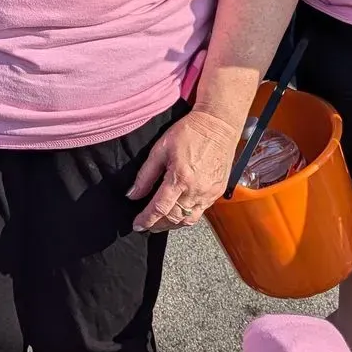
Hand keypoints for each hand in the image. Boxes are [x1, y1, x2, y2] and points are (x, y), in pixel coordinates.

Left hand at [129, 109, 241, 232]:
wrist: (218, 125)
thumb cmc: (189, 132)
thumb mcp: (161, 149)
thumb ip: (146, 174)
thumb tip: (133, 194)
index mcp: (180, 178)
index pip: (159, 208)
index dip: (146, 220)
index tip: (137, 225)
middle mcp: (196, 190)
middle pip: (173, 219)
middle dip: (157, 226)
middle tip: (147, 226)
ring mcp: (209, 193)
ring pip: (188, 220)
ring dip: (172, 224)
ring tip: (160, 223)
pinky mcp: (218, 192)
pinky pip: (201, 212)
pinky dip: (187, 216)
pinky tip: (179, 212)